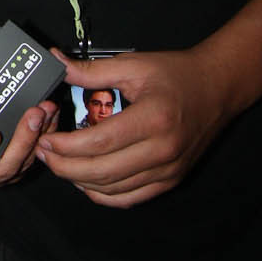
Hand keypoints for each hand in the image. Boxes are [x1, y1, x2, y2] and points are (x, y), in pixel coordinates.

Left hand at [36, 47, 231, 206]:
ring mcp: (168, 170)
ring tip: (60, 163)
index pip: (100, 142)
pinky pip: (130, 197)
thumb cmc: (176, 74)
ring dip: (80, 181)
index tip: (46, 139)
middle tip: (44, 153)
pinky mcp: (170, 180)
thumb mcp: (133, 65)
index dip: (67, 146)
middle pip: (103, 171)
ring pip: (113, 189)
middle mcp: (163, 150)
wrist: (217, 88)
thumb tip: (56, 63)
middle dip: (65, 167)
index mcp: (153, 119)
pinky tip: (86, 179)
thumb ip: (90, 70)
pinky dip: (103, 193)